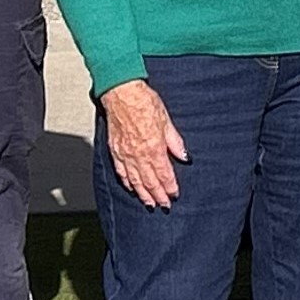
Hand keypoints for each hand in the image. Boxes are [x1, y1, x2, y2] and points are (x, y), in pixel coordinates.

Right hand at [102, 79, 188, 207]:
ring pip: (135, 180)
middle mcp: (138, 154)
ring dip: (143, 194)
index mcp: (154, 147)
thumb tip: (184, 156)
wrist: (122, 93)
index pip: (164, 174)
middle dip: (158, 195)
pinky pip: (121, 171)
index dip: (170, 187)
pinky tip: (131, 188)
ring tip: (149, 203)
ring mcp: (125, 153)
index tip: (174, 195)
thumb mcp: (166, 120)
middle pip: (149, 181)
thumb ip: (175, 142)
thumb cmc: (144, 102)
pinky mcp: (115, 150)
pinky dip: (127, 182)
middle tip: (164, 206)